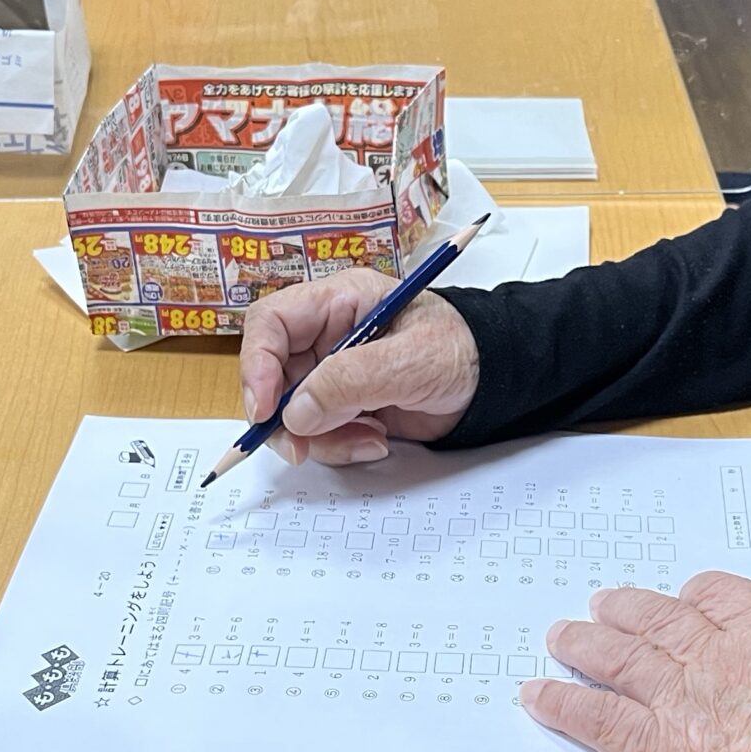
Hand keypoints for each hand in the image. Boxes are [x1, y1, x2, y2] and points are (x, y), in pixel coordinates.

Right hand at [237, 268, 480, 464]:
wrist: (493, 384)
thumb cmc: (461, 351)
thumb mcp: (410, 361)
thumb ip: (351, 381)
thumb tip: (296, 413)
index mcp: (338, 302)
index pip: (271, 323)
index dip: (257, 364)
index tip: (265, 409)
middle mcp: (327, 336)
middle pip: (272, 376)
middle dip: (284, 417)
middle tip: (302, 449)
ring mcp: (333, 374)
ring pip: (292, 413)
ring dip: (322, 437)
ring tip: (369, 437)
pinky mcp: (345, 406)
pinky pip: (319, 433)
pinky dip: (340, 445)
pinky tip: (377, 438)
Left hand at [525, 572, 750, 751]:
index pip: (723, 597)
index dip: (701, 596)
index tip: (689, 599)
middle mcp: (717, 661)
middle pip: (659, 621)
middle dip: (629, 609)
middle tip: (602, 604)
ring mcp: (682, 707)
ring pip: (619, 661)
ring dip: (586, 646)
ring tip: (560, 637)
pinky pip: (596, 722)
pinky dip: (562, 706)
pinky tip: (536, 697)